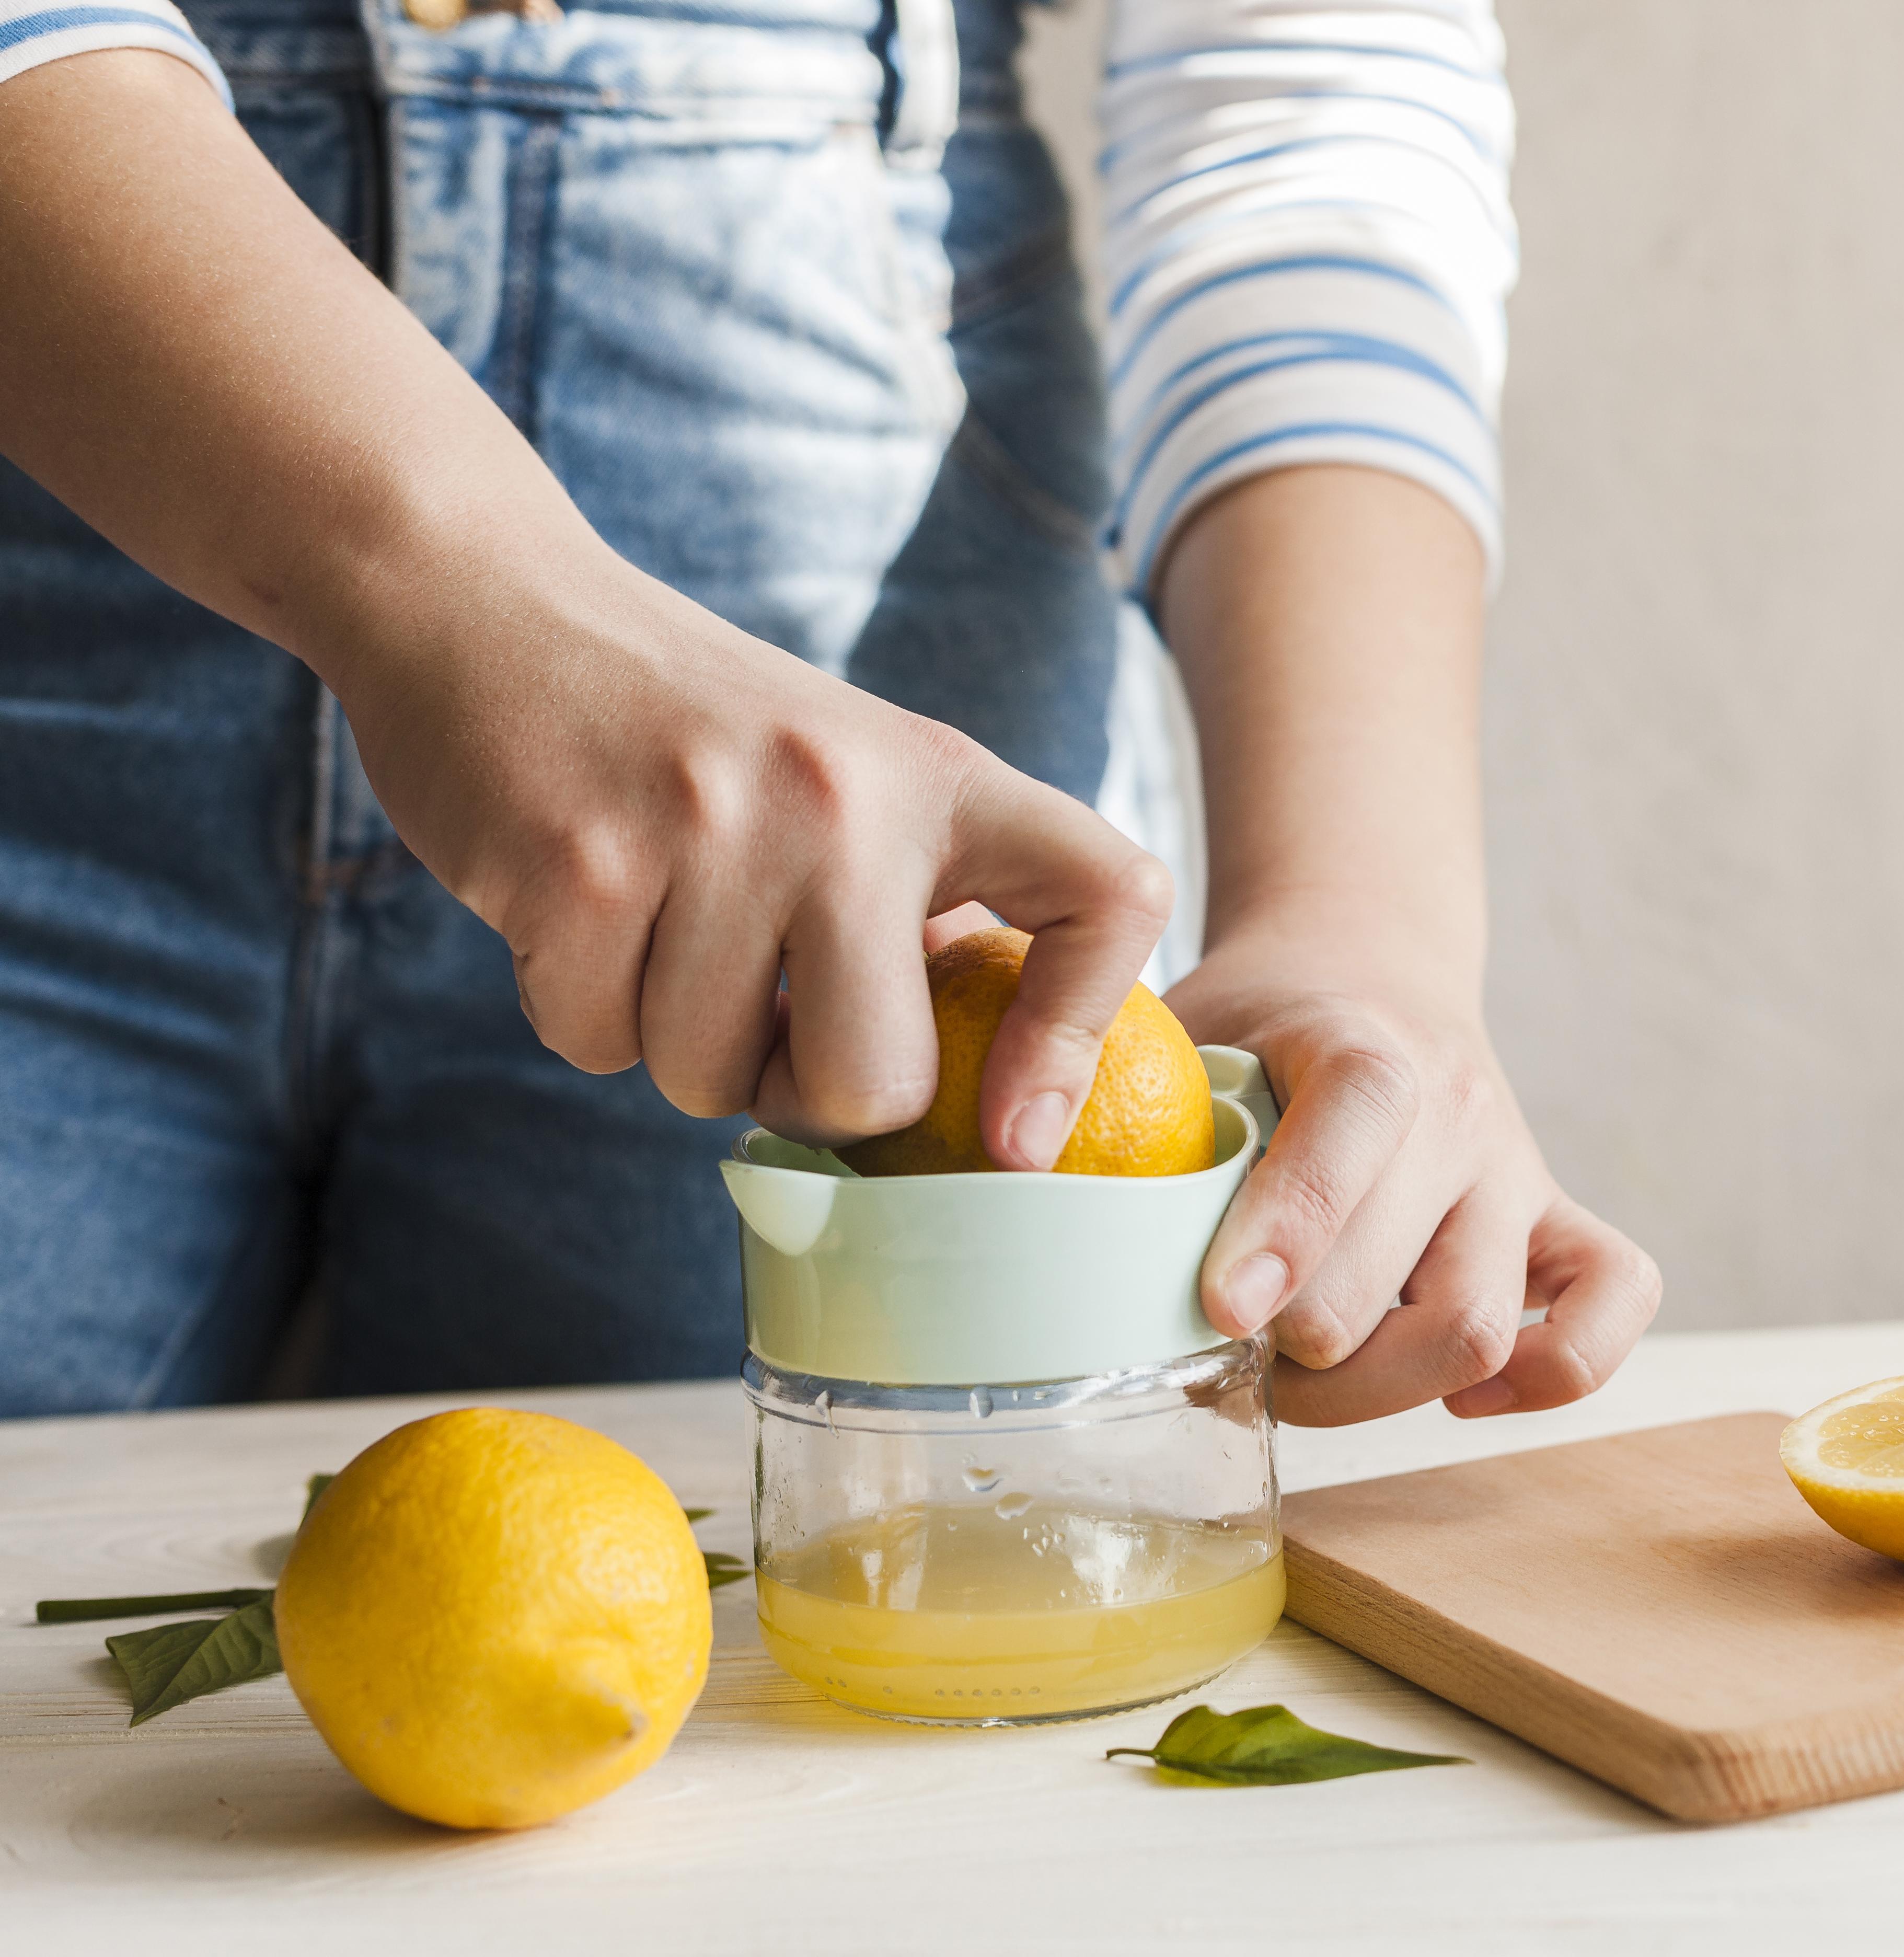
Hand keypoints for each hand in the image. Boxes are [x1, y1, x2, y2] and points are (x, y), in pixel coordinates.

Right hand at [0, 53, 1168, 1163]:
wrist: (490, 600)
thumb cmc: (687, 730)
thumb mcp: (849, 778)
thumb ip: (919, 909)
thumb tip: (982, 1095)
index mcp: (942, 776)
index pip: (1111, 895)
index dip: (1080, 1039)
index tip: (1013, 1135)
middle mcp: (846, 795)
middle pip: (872, 1081)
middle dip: (803, 1090)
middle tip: (763, 1010)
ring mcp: (710, 826)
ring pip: (710, 1079)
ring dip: (673, 1041)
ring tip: (658, 920)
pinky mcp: (575, 864)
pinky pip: (597, 1045)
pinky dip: (580, 1009)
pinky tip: (579, 907)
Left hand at [1171, 929, 1659, 1425]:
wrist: (1363, 964)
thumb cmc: (1255, 1026)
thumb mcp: (1184, 1032)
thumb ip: (1124, 1098)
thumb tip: (1044, 1183)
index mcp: (1367, 1046)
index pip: (1355, 1132)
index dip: (1290, 1232)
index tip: (1221, 1308)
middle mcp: (1463, 1113)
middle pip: (1416, 1286)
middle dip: (1309, 1355)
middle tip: (1233, 1352)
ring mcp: (1518, 1176)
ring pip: (1485, 1328)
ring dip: (1382, 1390)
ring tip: (1307, 1374)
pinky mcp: (1559, 1220)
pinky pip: (1615, 1304)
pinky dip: (1547, 1373)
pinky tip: (1450, 1388)